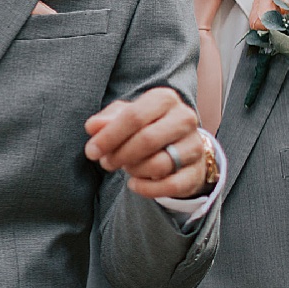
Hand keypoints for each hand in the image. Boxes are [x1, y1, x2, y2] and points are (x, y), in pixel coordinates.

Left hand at [84, 88, 208, 199]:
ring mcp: (194, 145)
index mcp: (164, 99)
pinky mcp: (197, 171)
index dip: (109, 136)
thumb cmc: (146, 126)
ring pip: (159, 164)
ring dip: (134, 170)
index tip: (91, 151)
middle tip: (106, 162)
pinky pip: (171, 185)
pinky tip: (135, 184)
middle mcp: (184, 118)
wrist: (179, 145)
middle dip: (120, 155)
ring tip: (126, 167)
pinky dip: (147, 188)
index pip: (134, 116)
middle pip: (148, 140)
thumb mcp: (124, 117)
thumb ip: (106, 120)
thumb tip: (92, 127)